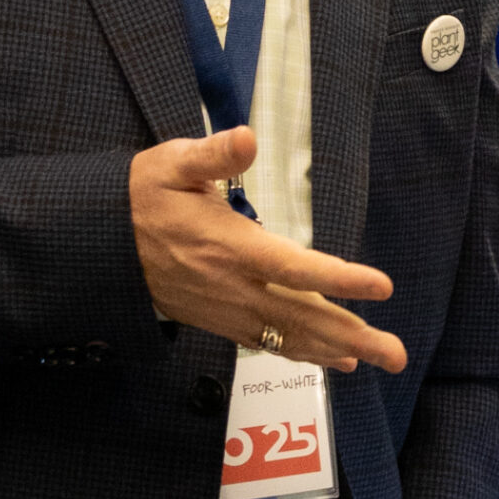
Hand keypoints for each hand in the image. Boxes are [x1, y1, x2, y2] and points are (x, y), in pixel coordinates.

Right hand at [130, 126, 405, 372]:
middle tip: (396, 354)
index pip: (293, 266)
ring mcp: (226, 309)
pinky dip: (303, 353)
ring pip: (288, 337)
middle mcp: (233, 285)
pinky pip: (268, 342)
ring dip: (335, 351)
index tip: (380, 287)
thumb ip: (212, 154)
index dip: (338, 278)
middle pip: (301, 317)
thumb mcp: (172, 162)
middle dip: (352, 335)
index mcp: (229, 246)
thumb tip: (246, 138)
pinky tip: (333, 360)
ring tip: (377, 360)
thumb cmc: (143, 196)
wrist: (102, 242)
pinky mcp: (220, 320)